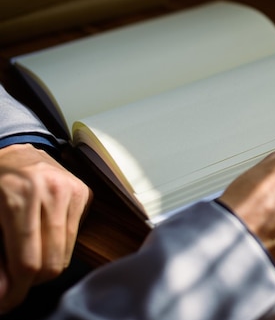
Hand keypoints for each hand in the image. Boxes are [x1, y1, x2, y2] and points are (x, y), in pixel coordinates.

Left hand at [0, 143, 90, 311]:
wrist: (17, 153)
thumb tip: (5, 293)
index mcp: (19, 196)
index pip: (27, 261)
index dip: (17, 290)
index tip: (7, 302)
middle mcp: (51, 191)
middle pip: (51, 262)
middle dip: (32, 281)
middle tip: (16, 283)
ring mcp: (72, 191)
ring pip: (65, 253)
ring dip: (46, 265)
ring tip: (28, 260)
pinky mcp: (85, 193)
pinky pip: (74, 237)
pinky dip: (58, 246)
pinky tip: (43, 237)